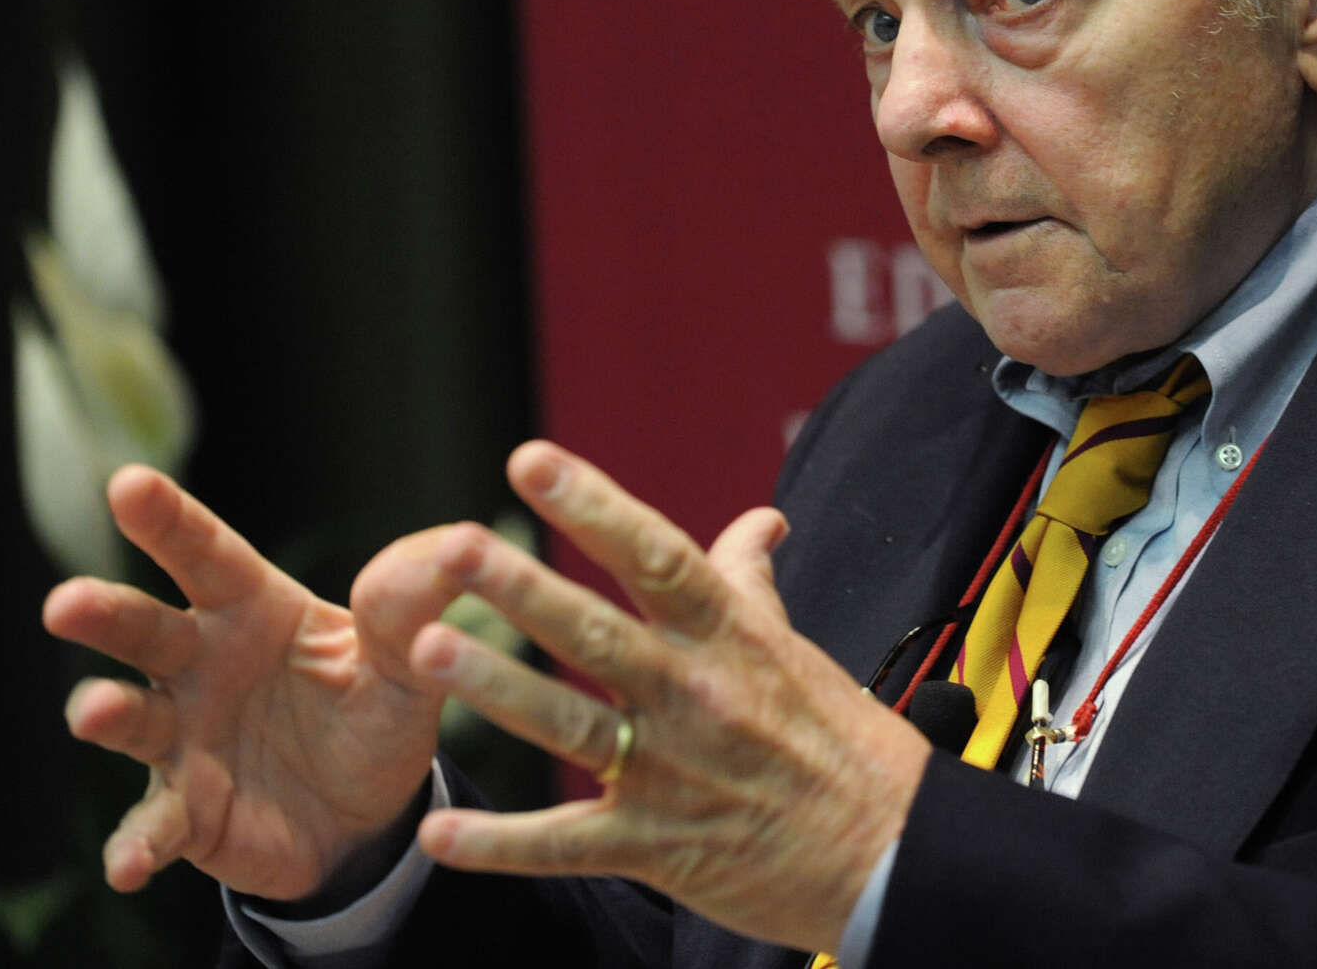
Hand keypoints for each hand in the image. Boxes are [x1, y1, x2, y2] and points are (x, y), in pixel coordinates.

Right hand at [43, 467, 447, 899]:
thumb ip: (419, 607)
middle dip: (104, 615)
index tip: (128, 482)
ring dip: (104, 714)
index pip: (205, 554)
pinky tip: (129, 864)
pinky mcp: (187, 814)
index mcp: (252, 610)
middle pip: (145, 629)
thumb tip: (466, 543)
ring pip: (131, 719)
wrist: (369, 816)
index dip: (167, 520)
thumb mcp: (408, 660)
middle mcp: (201, 666)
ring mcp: (184, 741)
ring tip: (93, 710)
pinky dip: (136, 845)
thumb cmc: (372, 712)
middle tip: (65, 602)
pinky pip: (154, 828)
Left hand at [398, 440, 931, 953]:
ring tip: (423, 651)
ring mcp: (672, 774)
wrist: (892, 855)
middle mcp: (696, 695)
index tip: (532, 461)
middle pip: (597, 633)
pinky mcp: (657, 847)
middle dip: (523, 589)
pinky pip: (565, 846)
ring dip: (495, 689)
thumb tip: (760, 520)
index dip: (593, 506)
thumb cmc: (844, 744)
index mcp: (729, 638)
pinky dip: (500, 844)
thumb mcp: (796, 650)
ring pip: (570, 726)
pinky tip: (437, 831)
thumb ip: (750, 583)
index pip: (655, 556)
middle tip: (455, 546)